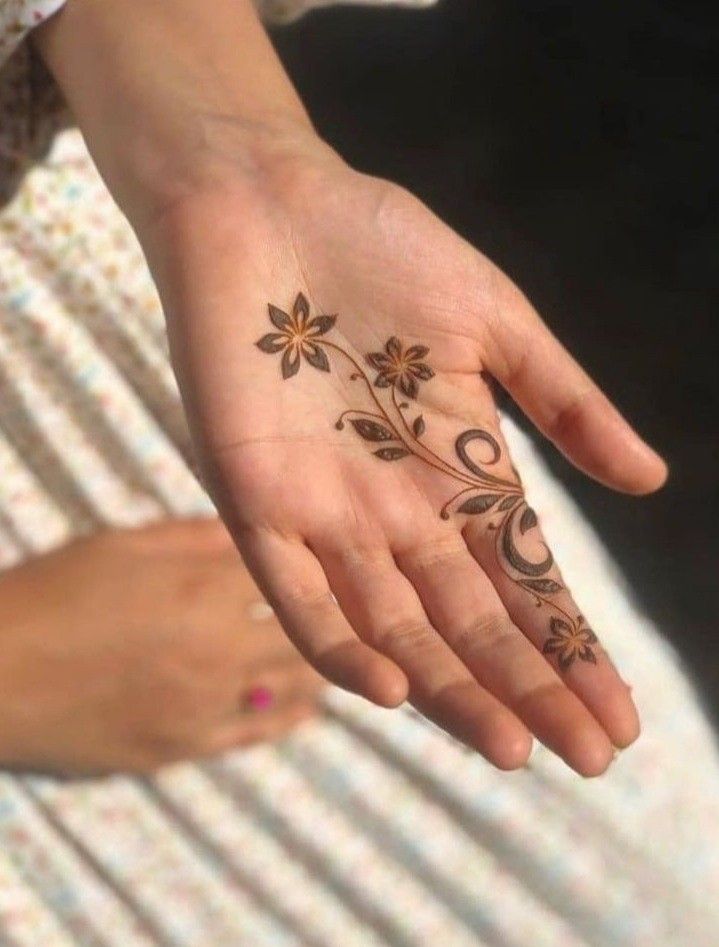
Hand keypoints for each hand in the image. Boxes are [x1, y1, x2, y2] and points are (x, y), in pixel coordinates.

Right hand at [0, 518, 321, 773]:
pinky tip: (303, 704)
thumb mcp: (125, 545)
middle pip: (305, 633)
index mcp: (203, 586)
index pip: (293, 573)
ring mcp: (205, 701)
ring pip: (294, 685)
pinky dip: (288, 714)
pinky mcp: (186, 745)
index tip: (336, 566)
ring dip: (320, 670)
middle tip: (355, 616)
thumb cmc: (55, 593)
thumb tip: (251, 531)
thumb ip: (195, 537)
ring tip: (340, 658)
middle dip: (334, 622)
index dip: (316, 570)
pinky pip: (259, 732)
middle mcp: (218, 645)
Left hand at [138, 140, 666, 777]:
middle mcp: (399, 507)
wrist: (266, 201)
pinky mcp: (255, 498)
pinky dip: (340, 641)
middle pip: (470, 620)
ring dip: (450, 687)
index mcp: (460, 468)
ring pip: (394, 624)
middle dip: (528, 687)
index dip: (570, 648)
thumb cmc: (381, 249)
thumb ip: (565, 403)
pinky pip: (295, 591)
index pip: (525, 580)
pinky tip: (394, 688)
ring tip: (513, 747)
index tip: (619, 716)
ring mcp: (328, 510)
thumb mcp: (496, 322)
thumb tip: (649, 481)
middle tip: (589, 757)